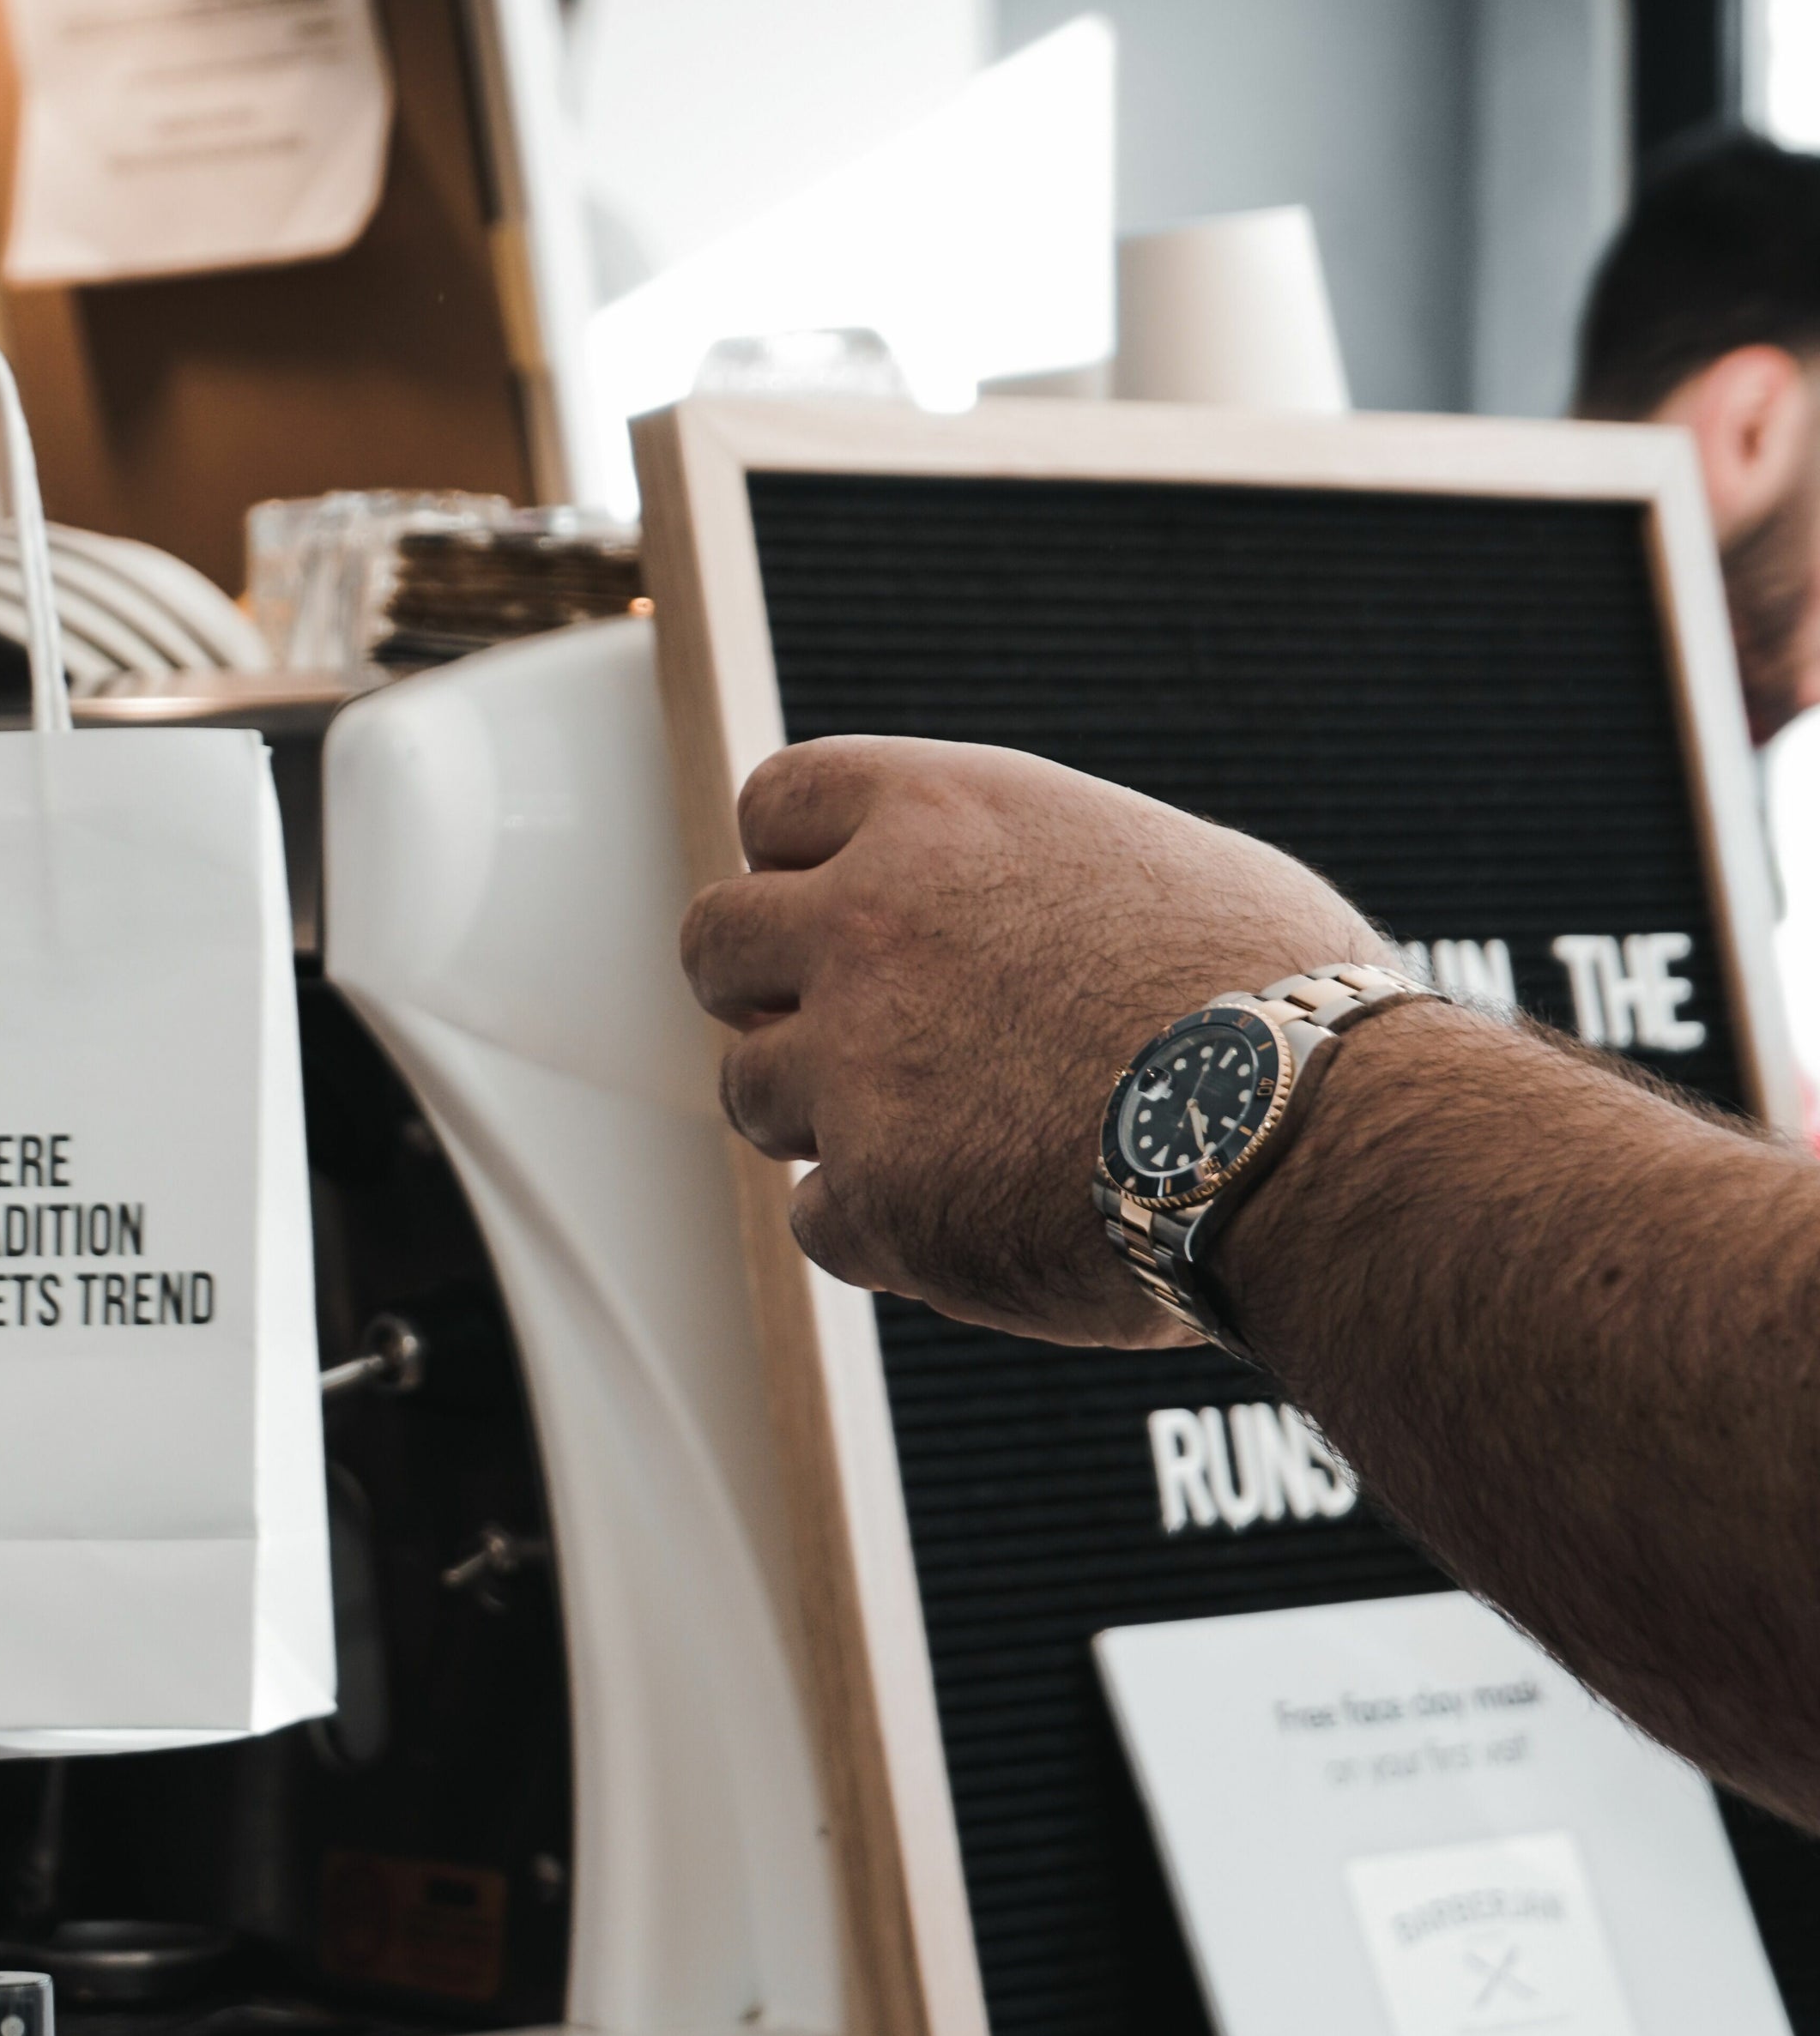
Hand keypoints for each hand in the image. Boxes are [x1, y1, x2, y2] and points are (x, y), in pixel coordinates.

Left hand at [678, 736, 1382, 1344]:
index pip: (776, 804)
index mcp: (939, 817)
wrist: (1322, 1139)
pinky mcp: (869, 1193)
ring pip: (750, 1089)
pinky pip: (817, 1218)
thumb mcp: (1158, 862)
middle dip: (758, 990)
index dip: (794, 865)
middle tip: (832, 1031)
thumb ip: (1035, 870)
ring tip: (945, 1138)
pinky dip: (880, 1231)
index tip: (822, 906)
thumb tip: (1011, 890)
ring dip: (821, 1119)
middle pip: (713, 941)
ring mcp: (854, 1060)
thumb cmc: (1281, 1003)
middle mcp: (868, 922)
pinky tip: (977, 1221)